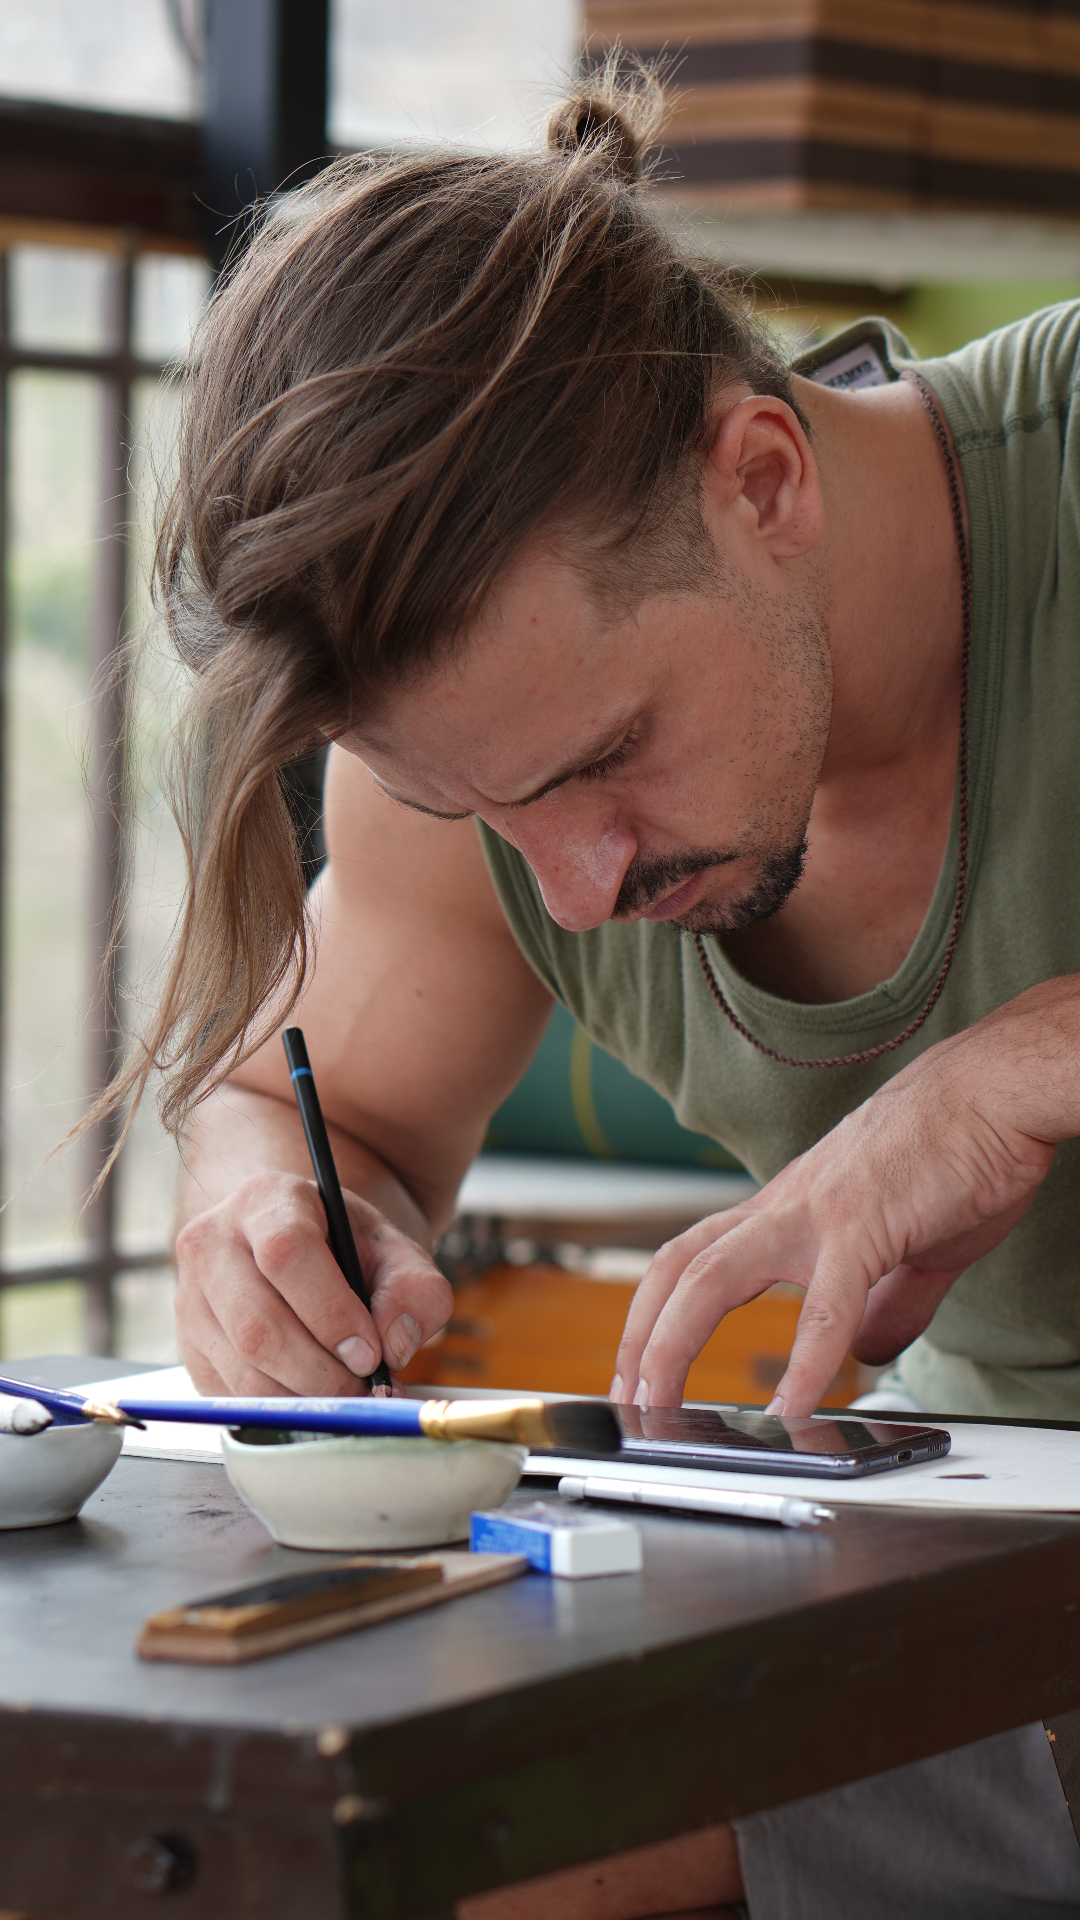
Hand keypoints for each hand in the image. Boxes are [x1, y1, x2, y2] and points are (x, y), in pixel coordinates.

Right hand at [175, 1172, 452, 1394]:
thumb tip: (393, 1341)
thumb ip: (414, 1289)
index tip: (369, 1351)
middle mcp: (213, 1243)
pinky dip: (279, 1410)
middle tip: (363, 1387)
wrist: (295, 1250)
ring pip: (240, 1369)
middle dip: (320, 1371)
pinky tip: (312, 1397)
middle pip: (256, 1324)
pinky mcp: (189, 1346)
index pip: (286, 1253)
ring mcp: (190, 1297)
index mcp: (267, 1201)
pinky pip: (229, 1397)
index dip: (331, 1312)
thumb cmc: (345, 1249)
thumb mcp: (393, 1251)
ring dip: (302, 1399)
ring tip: (344, 1394)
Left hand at [611, 999, 1065, 1415]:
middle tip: (625, 1399)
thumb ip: (886, 1304)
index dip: (654, 1313)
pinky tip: (794, 1409)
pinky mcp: (863, 1225)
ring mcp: (815, 1212)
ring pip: (713, 1276)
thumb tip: (866, 1351)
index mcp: (788, 1208)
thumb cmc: (956, 1150)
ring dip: (674, 1342)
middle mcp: (785, 1206)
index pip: (694, 1259)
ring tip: (662, 1403)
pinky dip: (805, 1365)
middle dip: (639, 1334)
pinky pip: (824, 1307)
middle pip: (678, 1266)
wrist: (995, 1090)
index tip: (639, 1369)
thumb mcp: (909, 1242)